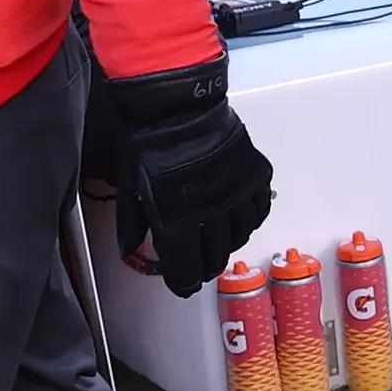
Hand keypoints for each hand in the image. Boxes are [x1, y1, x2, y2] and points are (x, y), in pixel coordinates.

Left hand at [93, 55, 273, 296]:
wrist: (176, 105)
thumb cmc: (149, 145)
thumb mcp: (132, 189)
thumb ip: (134, 225)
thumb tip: (133, 250)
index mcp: (177, 219)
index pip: (186, 269)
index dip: (183, 283)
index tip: (182, 285)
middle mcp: (211, 212)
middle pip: (215, 257)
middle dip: (204, 267)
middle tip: (199, 267)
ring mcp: (237, 193)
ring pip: (239, 236)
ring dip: (227, 244)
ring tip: (217, 241)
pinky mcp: (255, 175)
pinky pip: (259, 210)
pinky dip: (249, 219)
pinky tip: (237, 217)